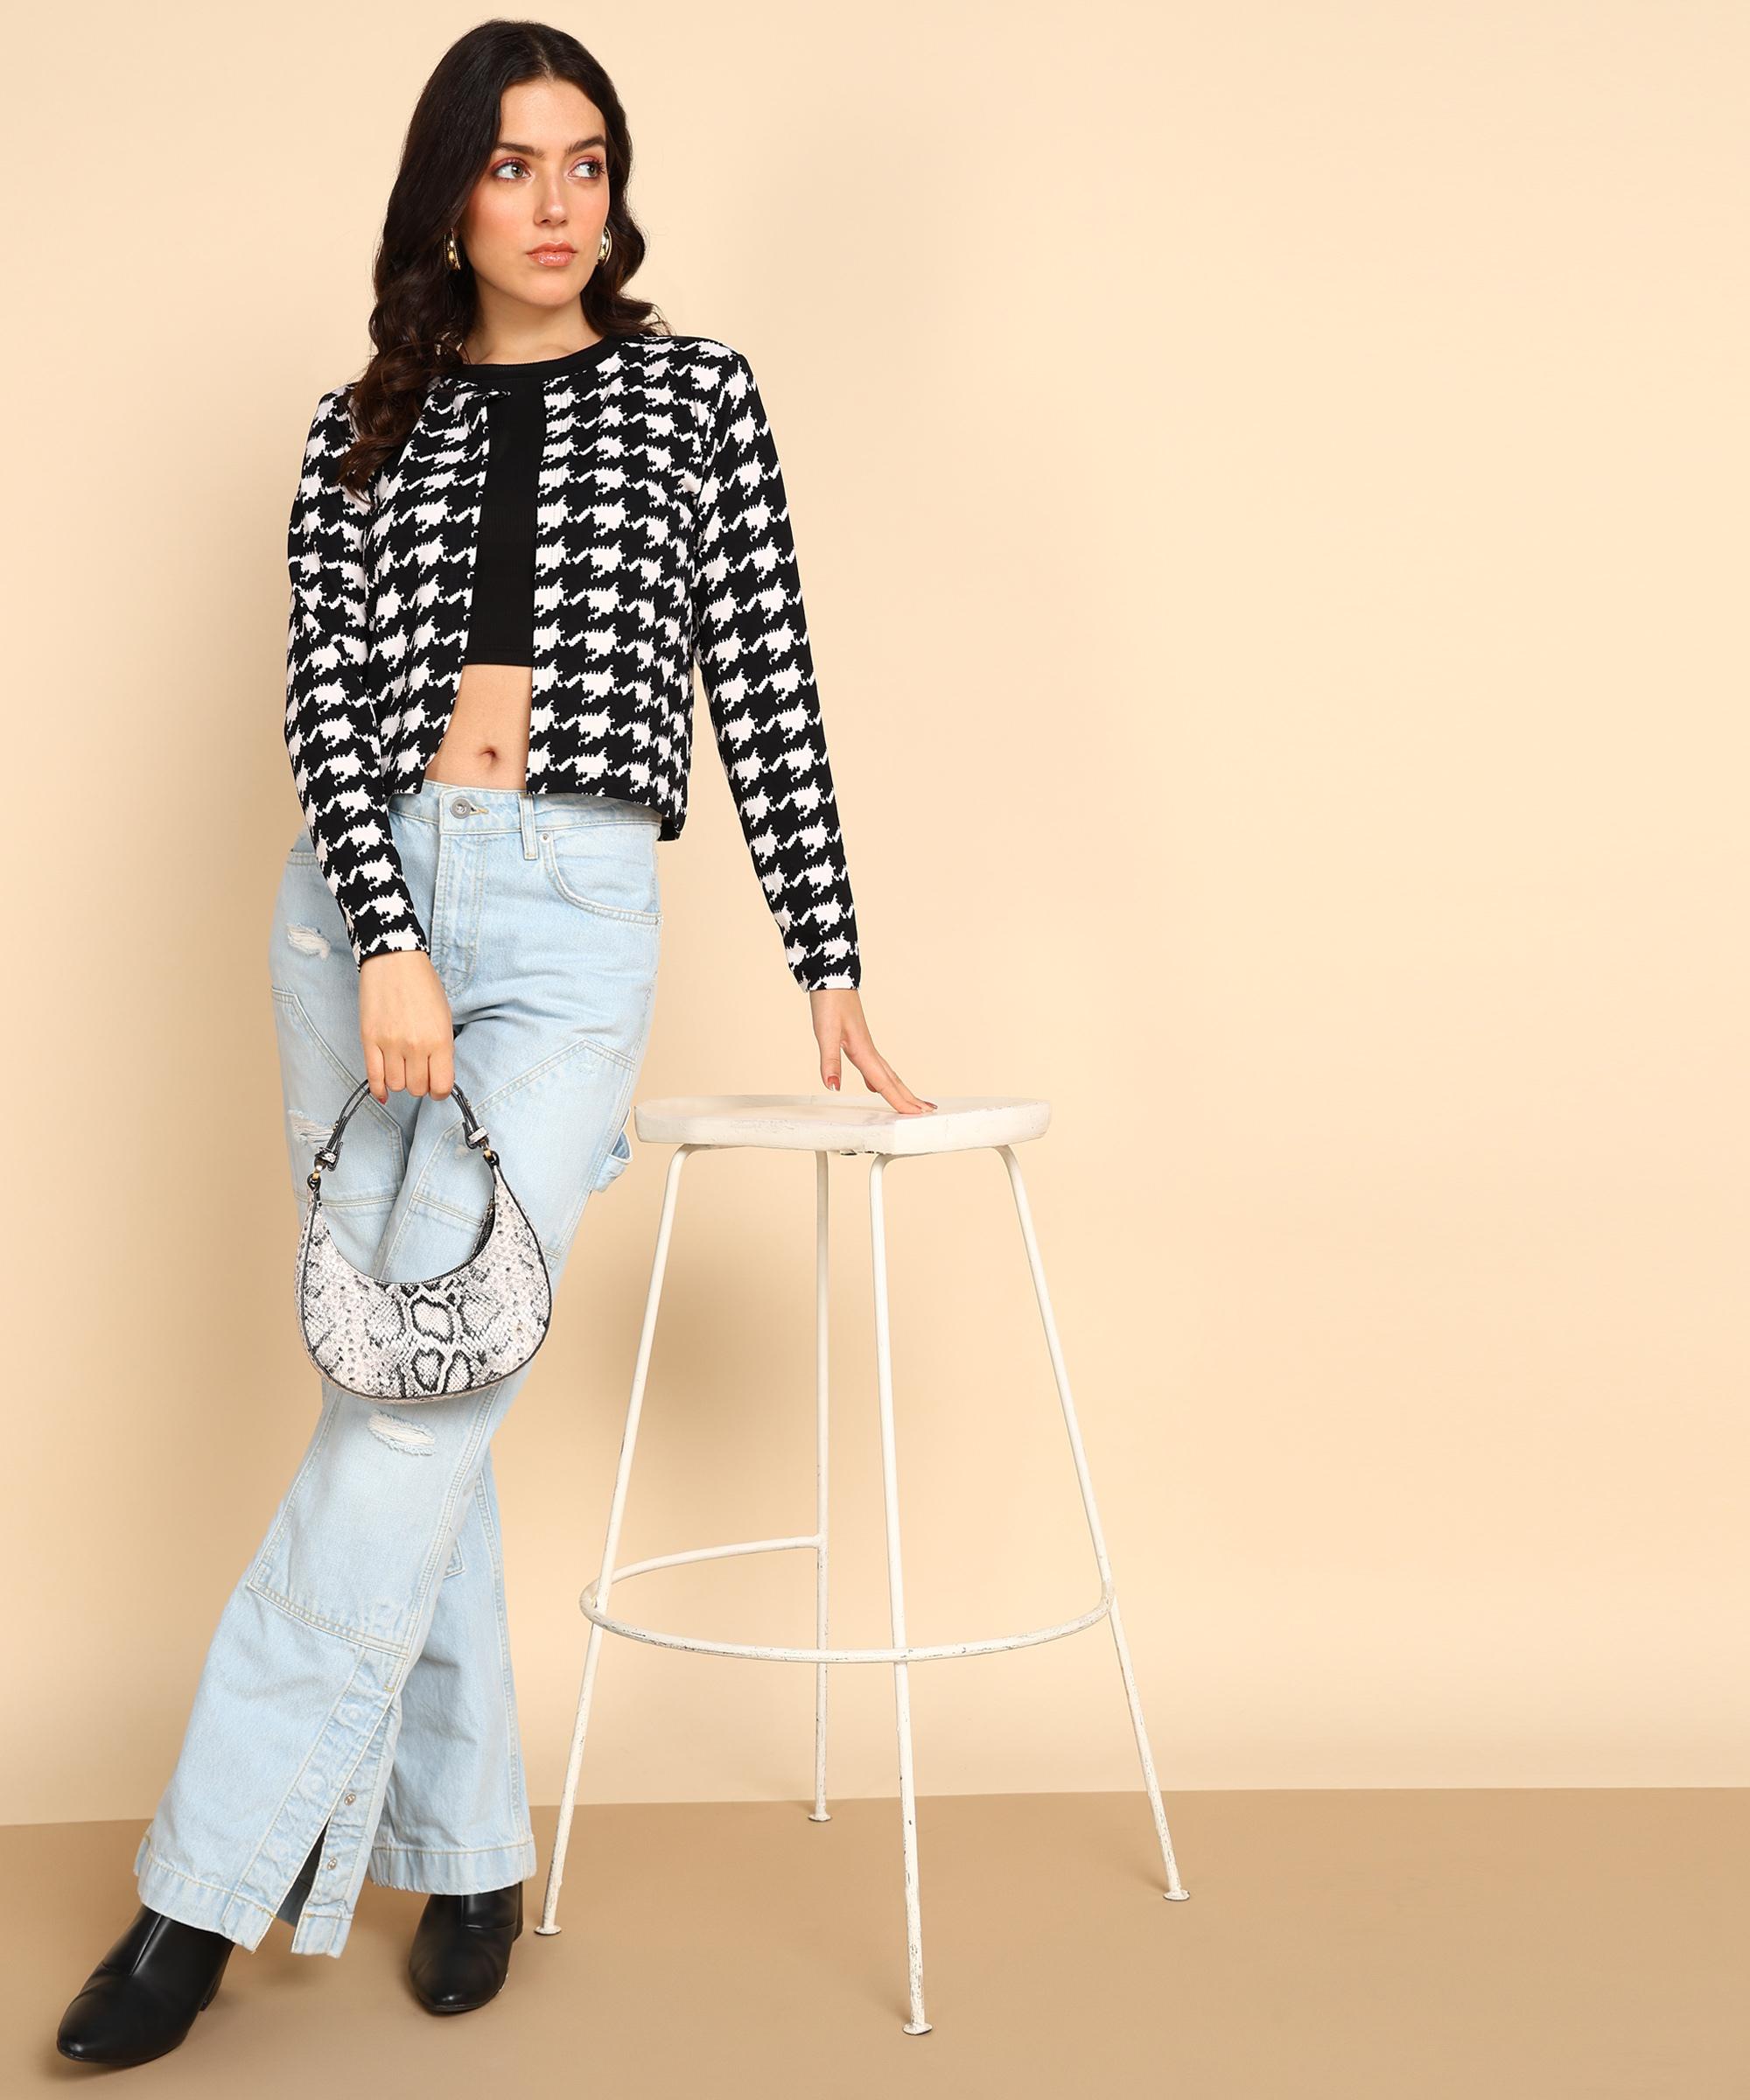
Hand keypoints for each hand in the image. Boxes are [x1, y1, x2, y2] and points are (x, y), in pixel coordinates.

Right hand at [357, 950, 455, 1103]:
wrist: (394, 961)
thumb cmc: (423, 985)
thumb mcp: (444, 1016)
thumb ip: (442, 1047)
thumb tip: (437, 1073)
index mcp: (439, 1040)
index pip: (441, 1085)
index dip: (440, 1091)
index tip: (437, 1087)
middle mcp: (415, 1046)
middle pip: (417, 1088)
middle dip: (420, 1085)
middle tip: (419, 1074)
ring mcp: (390, 1044)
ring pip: (396, 1085)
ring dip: (401, 1083)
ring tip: (403, 1070)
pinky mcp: (369, 1039)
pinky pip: (373, 1076)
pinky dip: (379, 1089)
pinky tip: (384, 1091)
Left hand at [808, 987, 934, 1114]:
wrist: (830, 980)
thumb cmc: (829, 1004)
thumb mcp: (825, 1033)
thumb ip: (830, 1062)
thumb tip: (833, 1087)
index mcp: (863, 1051)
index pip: (884, 1083)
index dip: (899, 1101)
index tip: (917, 1115)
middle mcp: (869, 1050)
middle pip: (893, 1080)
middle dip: (909, 1098)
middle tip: (928, 1112)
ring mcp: (866, 1046)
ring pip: (887, 1074)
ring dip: (899, 1089)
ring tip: (911, 1103)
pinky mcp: (859, 1041)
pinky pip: (876, 1067)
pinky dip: (881, 1079)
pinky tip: (875, 1085)